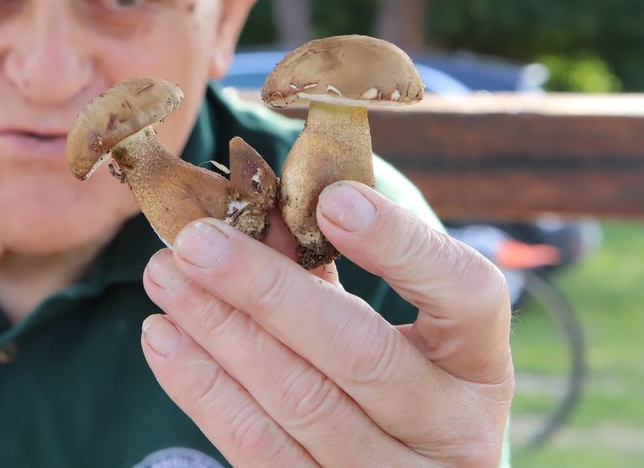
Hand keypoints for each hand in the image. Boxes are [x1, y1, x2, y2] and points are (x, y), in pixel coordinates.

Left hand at [141, 181, 512, 466]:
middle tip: (195, 241)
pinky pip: (260, 451)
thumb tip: (252, 209)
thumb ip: (328, 268)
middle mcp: (454, 429)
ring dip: (220, 333)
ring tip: (165, 278)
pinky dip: (204, 391)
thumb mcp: (385, 322)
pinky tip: (164, 339)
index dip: (400, 245)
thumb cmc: (390, 374)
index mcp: (479, 363)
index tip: (330, 200)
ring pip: (301, 403)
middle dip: (267, 290)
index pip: (465, 294)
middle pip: (361, 355)